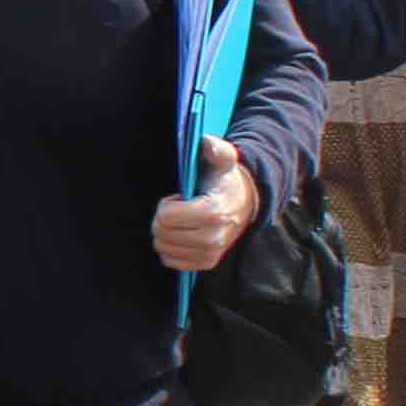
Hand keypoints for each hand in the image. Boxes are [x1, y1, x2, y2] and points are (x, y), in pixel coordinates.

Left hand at [152, 137, 259, 273]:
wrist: (245, 204)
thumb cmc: (224, 181)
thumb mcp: (223, 161)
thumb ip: (216, 150)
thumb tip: (206, 141)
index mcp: (212, 213)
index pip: (165, 216)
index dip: (167, 204)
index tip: (181, 198)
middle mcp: (212, 238)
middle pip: (161, 233)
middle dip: (164, 218)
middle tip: (181, 209)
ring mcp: (210, 254)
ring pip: (163, 247)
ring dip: (167, 232)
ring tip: (185, 221)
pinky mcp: (206, 264)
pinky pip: (170, 260)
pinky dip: (171, 247)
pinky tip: (184, 234)